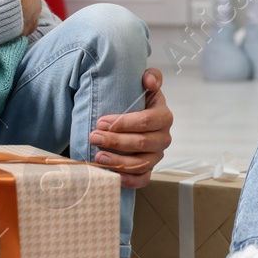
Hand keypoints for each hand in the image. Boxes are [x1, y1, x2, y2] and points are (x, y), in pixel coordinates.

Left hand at [88, 67, 171, 188]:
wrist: (133, 120)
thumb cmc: (136, 102)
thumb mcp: (144, 85)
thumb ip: (151, 77)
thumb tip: (149, 80)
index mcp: (163, 116)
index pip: (146, 121)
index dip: (123, 123)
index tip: (101, 122)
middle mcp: (163, 138)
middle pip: (141, 143)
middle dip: (115, 141)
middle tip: (93, 137)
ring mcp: (156, 156)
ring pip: (140, 163)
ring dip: (118, 161)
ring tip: (98, 157)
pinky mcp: (149, 170)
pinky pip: (142, 179)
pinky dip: (128, 180)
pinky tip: (111, 175)